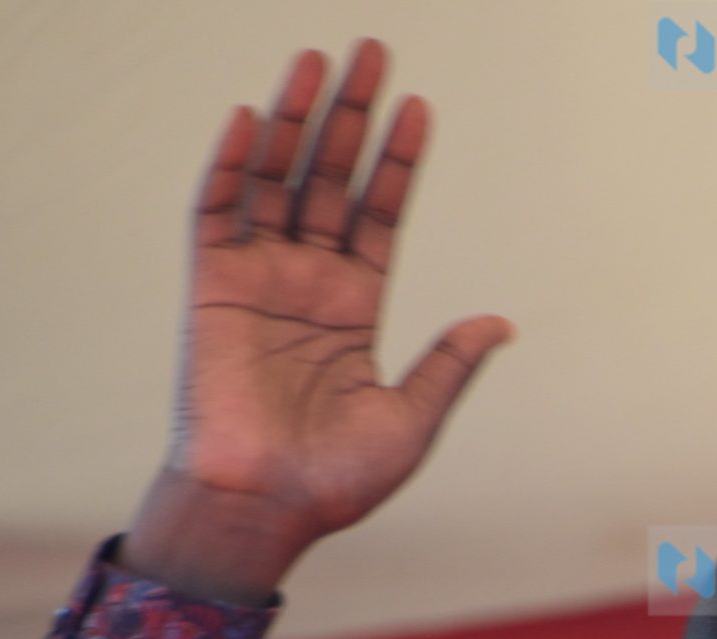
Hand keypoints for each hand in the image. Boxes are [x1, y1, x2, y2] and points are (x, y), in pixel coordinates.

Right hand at [122, 40, 512, 604]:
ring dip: (297, 120)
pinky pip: (218, 213)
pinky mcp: (213, 288)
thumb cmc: (334, 481)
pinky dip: (233, 165)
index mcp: (356, 308)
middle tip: (372, 51)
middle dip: (352, 116)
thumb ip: (450, 364)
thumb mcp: (413, 419)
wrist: (266, 508)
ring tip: (318, 60)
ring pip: (280, 181)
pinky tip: (253, 117)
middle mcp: (308, 282)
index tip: (420, 108)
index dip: (398, 162)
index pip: (380, 215)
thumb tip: (502, 321)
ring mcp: (260, 279)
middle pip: (332, 180)